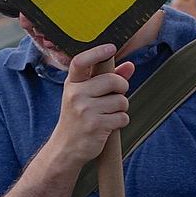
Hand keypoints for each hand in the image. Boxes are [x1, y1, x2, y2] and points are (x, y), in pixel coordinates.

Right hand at [51, 45, 132, 166]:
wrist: (66, 148)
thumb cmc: (79, 118)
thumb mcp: (86, 95)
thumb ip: (108, 78)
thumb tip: (129, 65)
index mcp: (72, 84)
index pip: (81, 61)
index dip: (97, 52)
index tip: (111, 48)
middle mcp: (76, 94)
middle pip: (114, 81)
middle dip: (121, 88)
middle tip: (114, 97)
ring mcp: (85, 110)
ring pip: (121, 100)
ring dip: (120, 109)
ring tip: (107, 114)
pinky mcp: (95, 125)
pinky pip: (122, 117)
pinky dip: (120, 121)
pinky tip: (108, 125)